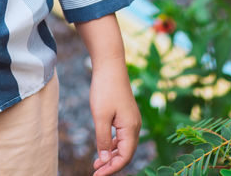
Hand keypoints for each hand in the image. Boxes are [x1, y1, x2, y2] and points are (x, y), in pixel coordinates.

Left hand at [90, 60, 139, 174]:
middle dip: (112, 165)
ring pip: (124, 145)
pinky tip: (103, 148)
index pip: (125, 157)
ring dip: (111, 156)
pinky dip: (112, 145)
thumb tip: (105, 160)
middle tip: (95, 172)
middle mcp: (135, 126)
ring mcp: (131, 120)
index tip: (97, 175)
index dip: (112, 168)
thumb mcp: (100, 117)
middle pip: (126, 153)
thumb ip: (102, 140)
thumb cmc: (105, 89)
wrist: (110, 65)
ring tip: (96, 164)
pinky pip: (122, 136)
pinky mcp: (126, 115)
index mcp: (131, 128)